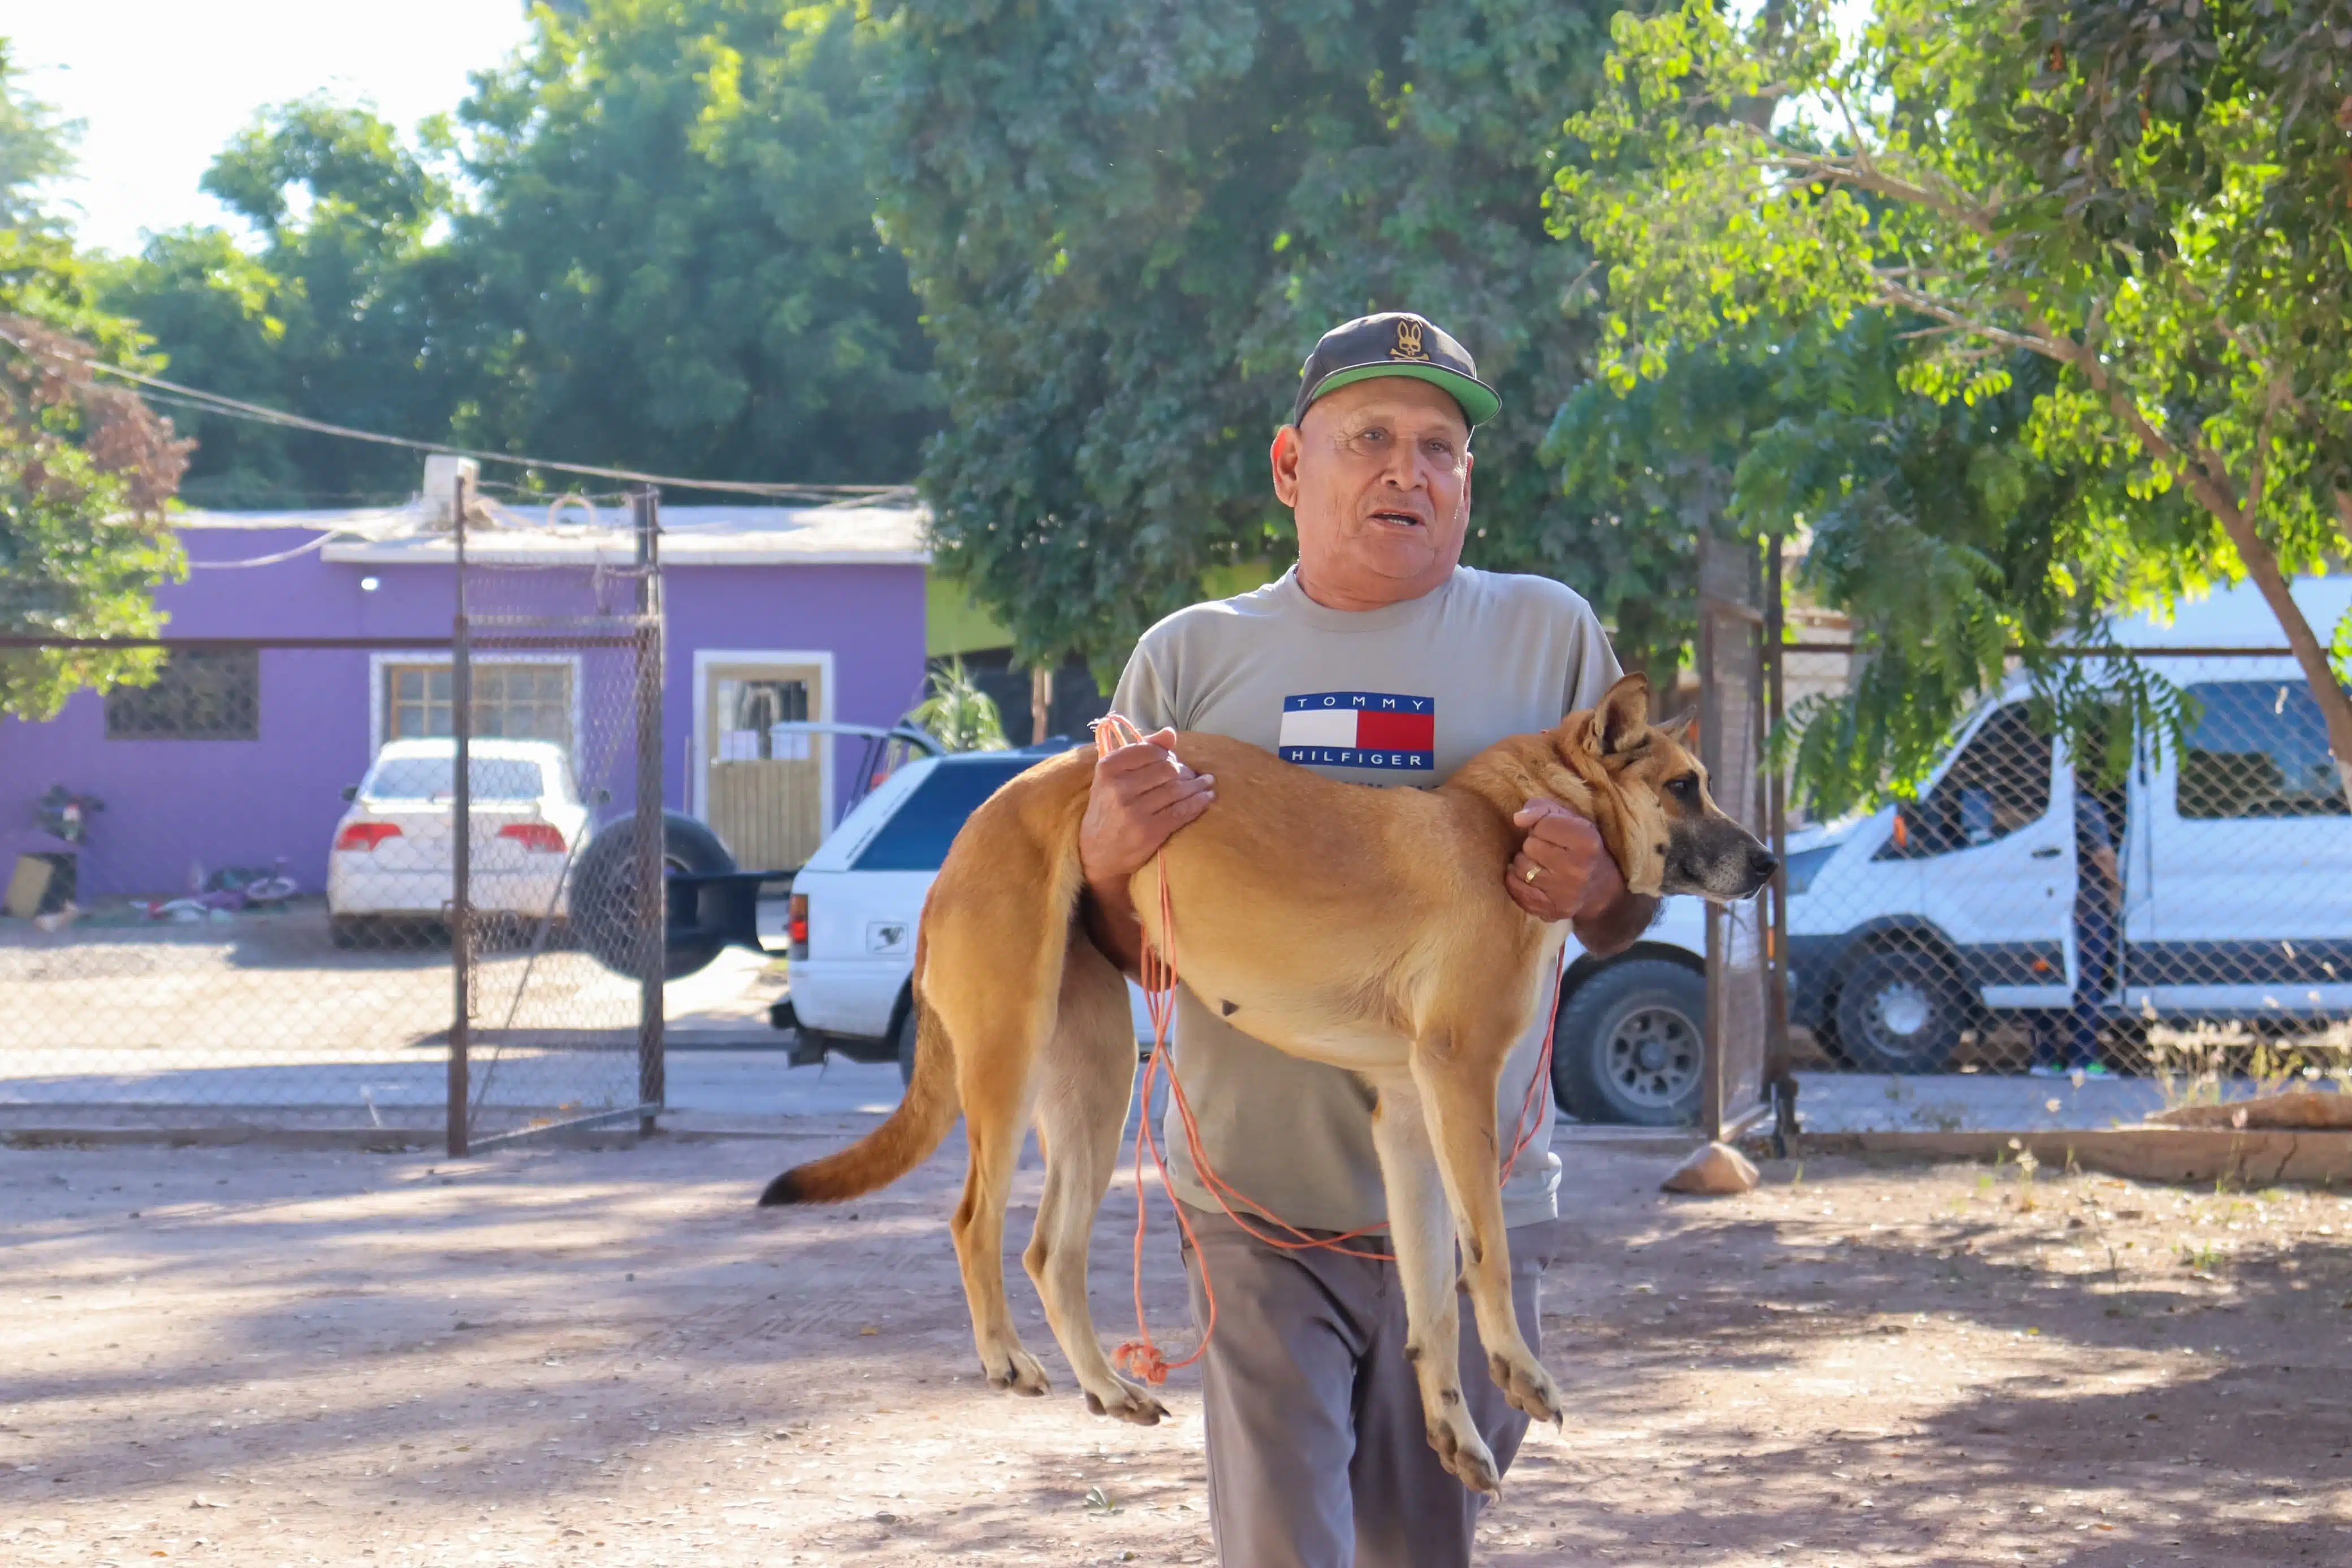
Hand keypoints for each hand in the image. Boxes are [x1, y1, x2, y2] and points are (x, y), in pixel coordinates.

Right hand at [1078, 728, 1214, 891]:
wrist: (1096, 853)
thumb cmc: (1108, 809)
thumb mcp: (1113, 777)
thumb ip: (1140, 752)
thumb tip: (1170, 732)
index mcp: (1107, 768)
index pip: (1150, 750)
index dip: (1167, 754)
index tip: (1173, 762)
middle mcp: (1119, 787)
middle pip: (1168, 769)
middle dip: (1185, 771)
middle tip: (1191, 776)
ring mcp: (1134, 810)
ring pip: (1177, 789)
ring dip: (1197, 786)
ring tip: (1206, 784)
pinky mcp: (1149, 830)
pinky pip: (1182, 811)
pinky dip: (1198, 803)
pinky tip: (1207, 798)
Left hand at [1507, 797, 1622, 923]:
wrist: (1600, 889)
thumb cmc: (1579, 846)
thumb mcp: (1569, 818)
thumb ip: (1541, 808)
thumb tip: (1518, 819)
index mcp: (1586, 841)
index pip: (1541, 825)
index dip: (1541, 826)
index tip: (1552, 833)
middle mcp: (1578, 869)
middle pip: (1529, 846)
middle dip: (1534, 844)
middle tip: (1546, 849)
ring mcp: (1565, 894)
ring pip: (1521, 868)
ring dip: (1525, 863)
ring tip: (1539, 863)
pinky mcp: (1552, 910)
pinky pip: (1516, 889)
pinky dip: (1517, 881)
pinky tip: (1530, 877)